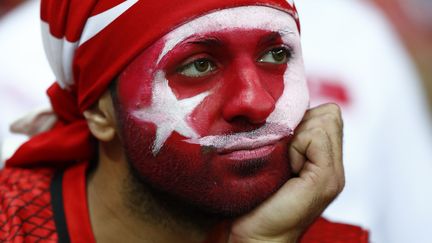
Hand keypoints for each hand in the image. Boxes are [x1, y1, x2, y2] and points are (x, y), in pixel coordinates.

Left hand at [228, 103, 344, 242]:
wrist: (256, 236)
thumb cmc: (255, 200)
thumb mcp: (272, 158)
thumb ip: (286, 137)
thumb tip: (281, 110)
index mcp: (323, 159)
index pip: (326, 114)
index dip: (301, 118)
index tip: (281, 142)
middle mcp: (334, 165)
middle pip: (329, 114)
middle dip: (301, 123)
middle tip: (282, 151)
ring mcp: (333, 174)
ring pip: (326, 120)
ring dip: (298, 133)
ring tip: (284, 160)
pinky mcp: (326, 179)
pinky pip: (317, 137)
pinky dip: (297, 145)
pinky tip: (286, 166)